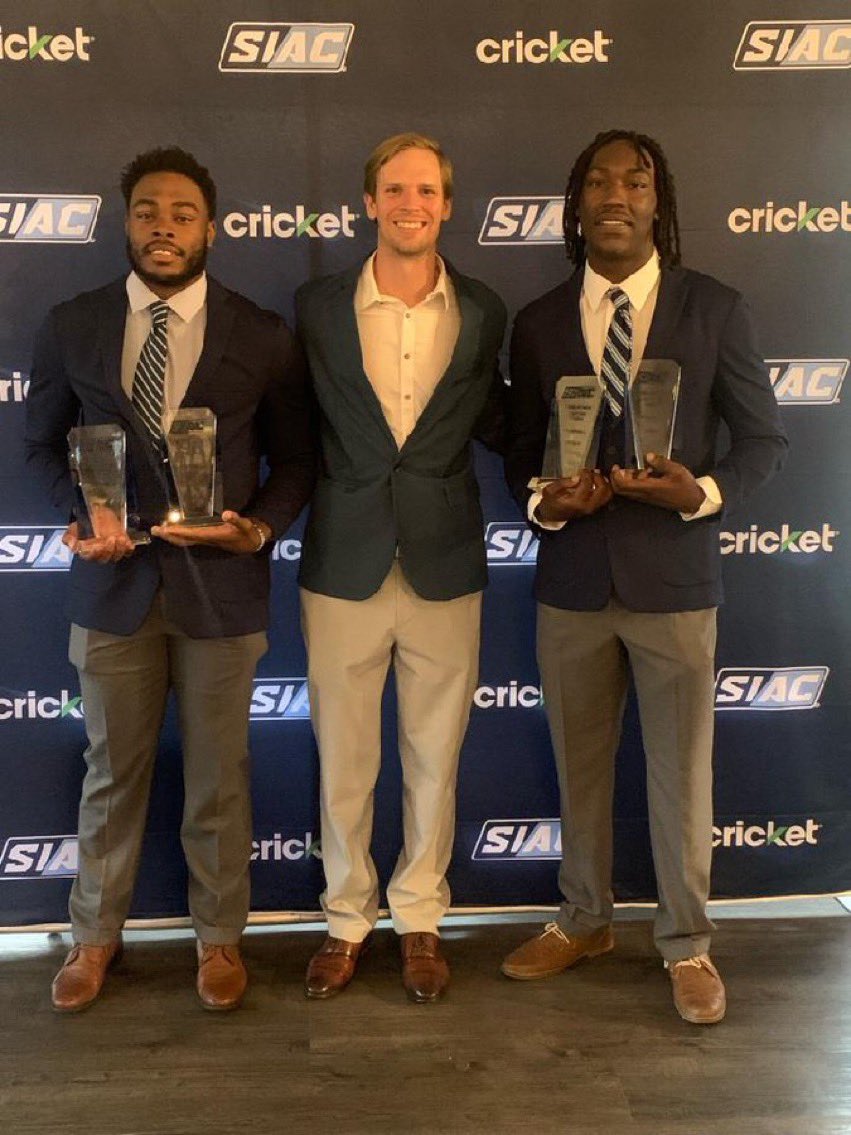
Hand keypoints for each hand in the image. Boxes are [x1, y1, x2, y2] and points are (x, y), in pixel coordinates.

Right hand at [62, 520, 134, 562]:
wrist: (99, 514)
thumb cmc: (86, 522)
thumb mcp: (74, 528)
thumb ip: (69, 537)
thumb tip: (71, 545)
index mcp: (88, 552)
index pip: (90, 557)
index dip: (94, 554)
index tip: (96, 546)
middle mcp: (101, 554)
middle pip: (105, 558)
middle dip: (108, 550)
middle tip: (110, 539)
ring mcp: (113, 551)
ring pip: (116, 556)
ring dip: (119, 548)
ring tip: (119, 538)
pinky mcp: (123, 546)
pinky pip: (127, 552)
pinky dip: (128, 548)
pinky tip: (127, 542)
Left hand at [151, 510, 269, 554]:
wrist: (251, 544)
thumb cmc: (248, 534)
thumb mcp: (245, 526)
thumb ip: (237, 520)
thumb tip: (227, 513)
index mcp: (213, 535)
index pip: (192, 534)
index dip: (178, 532)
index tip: (166, 529)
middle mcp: (206, 539)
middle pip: (183, 540)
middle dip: (169, 536)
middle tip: (154, 530)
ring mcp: (205, 540)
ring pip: (184, 540)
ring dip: (171, 536)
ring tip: (158, 531)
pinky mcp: (206, 539)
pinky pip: (188, 539)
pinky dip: (178, 536)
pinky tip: (172, 532)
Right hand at [536, 468, 612, 522]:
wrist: (552, 516)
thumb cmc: (550, 502)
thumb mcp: (550, 490)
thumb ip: (563, 482)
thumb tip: (577, 477)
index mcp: (576, 502)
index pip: (587, 484)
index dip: (586, 473)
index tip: (582, 470)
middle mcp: (587, 506)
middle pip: (603, 489)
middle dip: (598, 477)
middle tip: (591, 472)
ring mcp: (593, 508)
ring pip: (608, 494)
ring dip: (604, 483)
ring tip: (595, 477)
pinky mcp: (595, 508)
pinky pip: (606, 498)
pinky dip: (605, 488)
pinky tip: (597, 482)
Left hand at [610, 453, 705, 512]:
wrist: (692, 501)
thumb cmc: (685, 486)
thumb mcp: (676, 470)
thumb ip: (661, 462)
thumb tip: (647, 455)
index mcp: (648, 488)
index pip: (624, 485)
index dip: (616, 477)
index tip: (616, 467)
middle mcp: (644, 494)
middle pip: (620, 490)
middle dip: (615, 479)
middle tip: (618, 468)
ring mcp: (645, 498)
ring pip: (626, 491)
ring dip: (625, 480)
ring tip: (634, 469)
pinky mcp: (648, 498)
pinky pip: (634, 492)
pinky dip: (632, 483)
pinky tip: (643, 474)